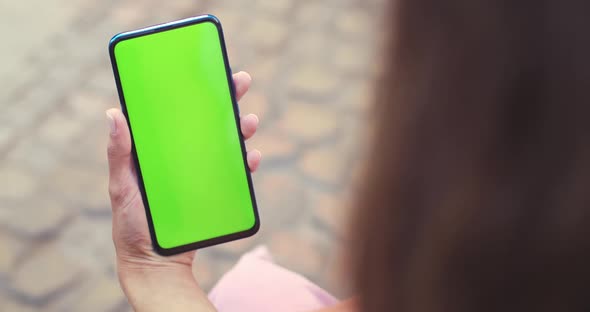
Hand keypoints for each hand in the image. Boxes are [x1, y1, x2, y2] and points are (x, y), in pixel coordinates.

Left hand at [106, 71, 259, 310]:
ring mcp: (198, 172)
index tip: (206, 70)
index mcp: (156, 149)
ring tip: (250, 122)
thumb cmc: (131, 226)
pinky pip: (233, 172)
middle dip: (225, 99)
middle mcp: (179, 155)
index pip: (174, 111)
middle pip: (204, 120)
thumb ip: (119, 155)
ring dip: (240, 128)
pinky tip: (252, 157)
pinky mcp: (213, 190)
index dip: (190, 88)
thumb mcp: (121, 188)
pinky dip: (245, 162)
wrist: (156, 263)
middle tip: (241, 83)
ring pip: (223, 142)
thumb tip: (113, 113)